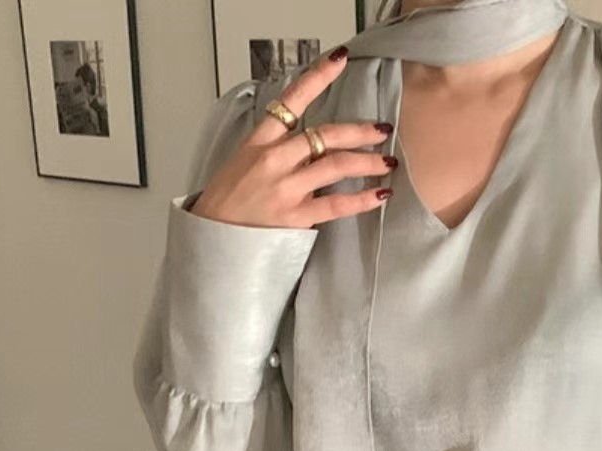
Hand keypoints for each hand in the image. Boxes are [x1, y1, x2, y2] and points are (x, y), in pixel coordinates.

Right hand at [191, 46, 394, 228]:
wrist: (214, 238)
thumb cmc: (228, 202)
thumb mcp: (243, 162)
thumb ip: (276, 149)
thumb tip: (312, 143)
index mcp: (258, 142)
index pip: (291, 101)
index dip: (317, 78)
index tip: (340, 60)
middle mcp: (274, 160)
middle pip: (325, 134)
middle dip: (359, 131)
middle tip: (381, 130)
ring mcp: (286, 188)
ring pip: (336, 165)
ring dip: (368, 161)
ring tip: (387, 163)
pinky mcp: (296, 216)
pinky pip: (337, 204)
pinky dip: (363, 199)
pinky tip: (381, 194)